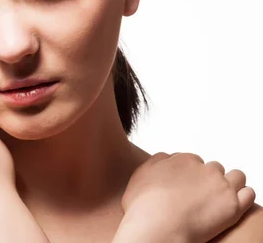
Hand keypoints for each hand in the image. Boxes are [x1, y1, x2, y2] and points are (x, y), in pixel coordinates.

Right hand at [116, 152, 255, 242]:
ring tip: (221, 199)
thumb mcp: (139, 176)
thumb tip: (163, 160)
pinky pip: (248, 193)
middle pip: (213, 168)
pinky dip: (243, 197)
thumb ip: (154, 163)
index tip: (185, 187)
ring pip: (235, 176)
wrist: (157, 228)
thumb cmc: (143, 208)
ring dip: (231, 184)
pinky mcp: (233, 205)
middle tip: (200, 196)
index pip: (192, 161)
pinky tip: (233, 205)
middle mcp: (204, 168)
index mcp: (182, 160)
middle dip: (209, 179)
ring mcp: (221, 185)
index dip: (189, 175)